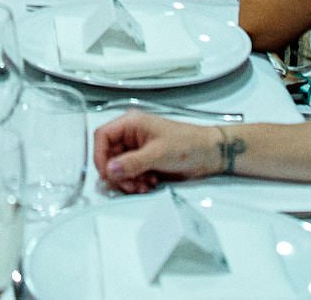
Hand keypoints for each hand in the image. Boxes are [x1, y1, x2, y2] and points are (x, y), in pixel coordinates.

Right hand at [93, 112, 222, 194]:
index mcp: (131, 123)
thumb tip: (110, 170)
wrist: (210, 155)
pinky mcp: (145, 162)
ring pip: (119, 168)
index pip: (103, 136)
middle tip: (129, 185)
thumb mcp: (158, 153)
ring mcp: (138, 149)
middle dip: (117, 173)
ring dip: (128, 181)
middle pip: (109, 155)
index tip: (107, 174)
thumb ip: (132, 162)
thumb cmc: (188, 144)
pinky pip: (130, 174)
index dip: (100, 156)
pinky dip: (136, 182)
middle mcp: (131, 135)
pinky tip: (149, 184)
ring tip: (143, 186)